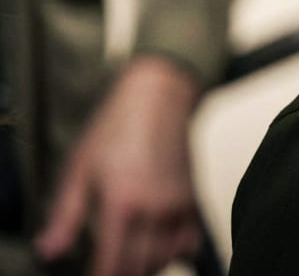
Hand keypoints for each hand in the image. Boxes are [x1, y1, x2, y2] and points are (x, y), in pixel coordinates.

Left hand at [36, 55, 203, 275]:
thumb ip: (65, 216)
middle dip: (123, 275)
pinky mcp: (192, 198)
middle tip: (109, 268)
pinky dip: (176, 254)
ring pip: (167, 258)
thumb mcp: (79, 168)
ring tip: (129, 263)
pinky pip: (190, 241)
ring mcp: (177, 205)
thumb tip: (49, 251)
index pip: (112, 264)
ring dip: (147, 267)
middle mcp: (155, 209)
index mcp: (123, 204)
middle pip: (141, 267)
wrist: (159, 98)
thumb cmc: (117, 127)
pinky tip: (158, 249)